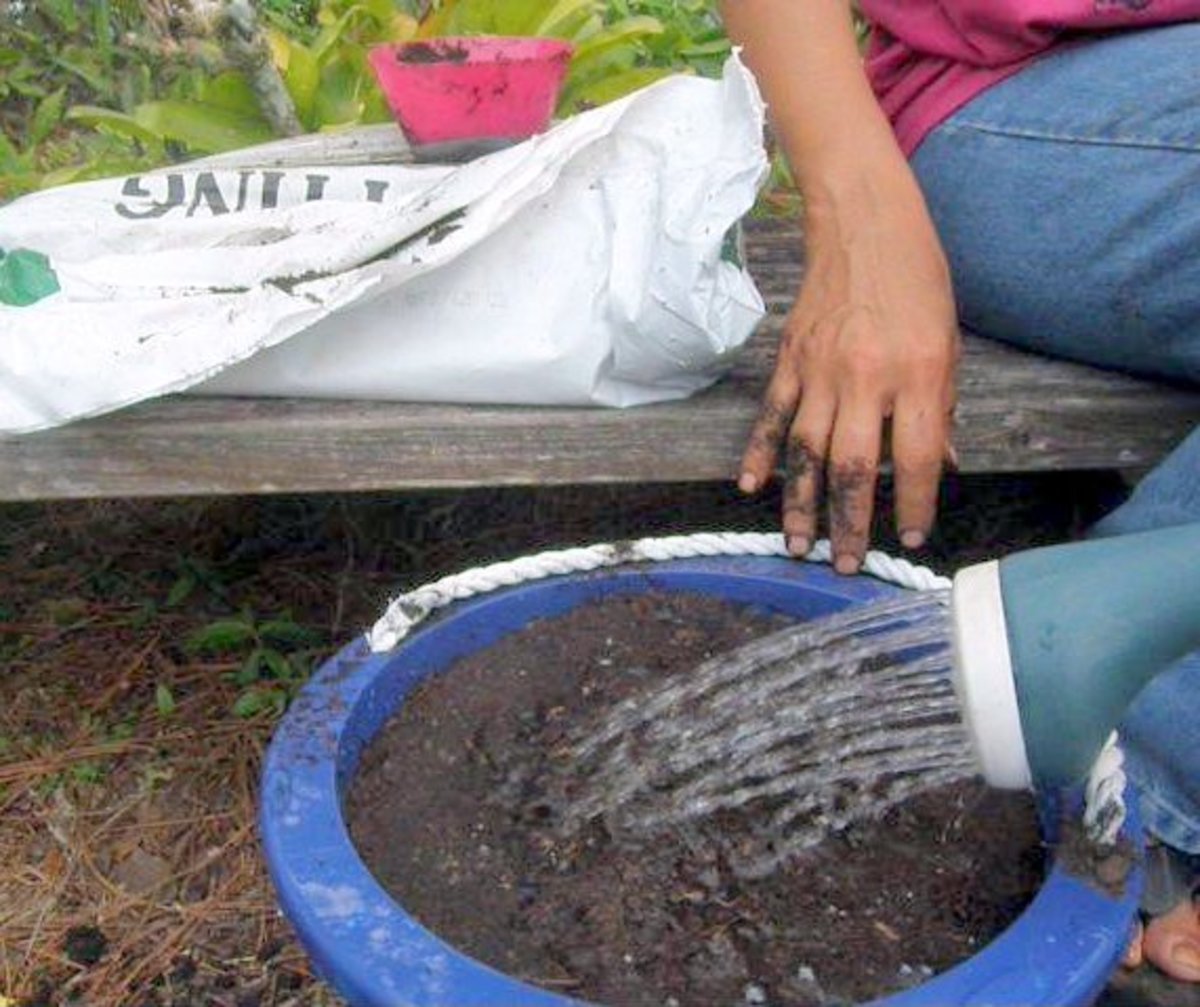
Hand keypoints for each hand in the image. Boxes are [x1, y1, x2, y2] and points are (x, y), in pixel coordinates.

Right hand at [739, 166, 959, 573]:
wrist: (864, 224)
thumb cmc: (918, 281)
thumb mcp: (948, 342)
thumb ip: (941, 409)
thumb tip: (938, 465)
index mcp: (918, 374)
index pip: (916, 458)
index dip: (915, 504)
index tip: (912, 536)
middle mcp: (866, 378)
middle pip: (852, 467)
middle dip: (849, 523)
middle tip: (846, 565)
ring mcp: (821, 370)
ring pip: (806, 451)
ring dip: (800, 503)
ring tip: (797, 544)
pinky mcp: (790, 360)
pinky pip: (772, 416)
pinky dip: (760, 454)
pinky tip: (752, 487)